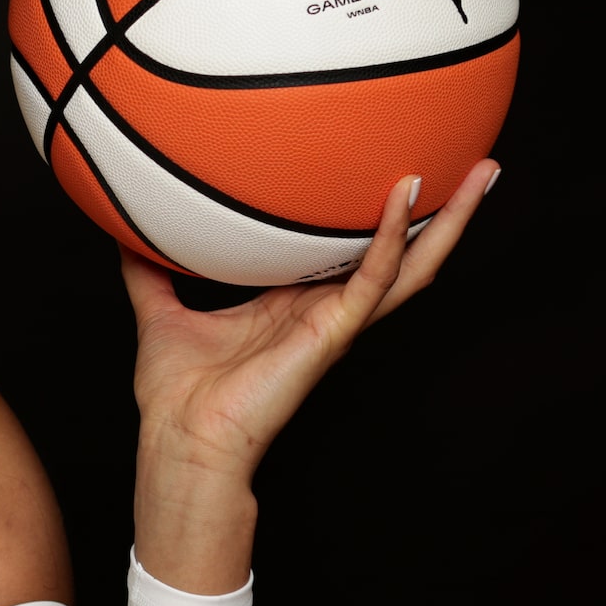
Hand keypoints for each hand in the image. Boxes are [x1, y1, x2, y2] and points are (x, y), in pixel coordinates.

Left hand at [122, 158, 498, 591]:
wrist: (181, 443)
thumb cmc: (176, 397)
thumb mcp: (158, 312)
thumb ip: (148, 270)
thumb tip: (122, 229)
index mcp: (294, 304)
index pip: (351, 252)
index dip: (378, 216)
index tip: (399, 165)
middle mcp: (324, 310)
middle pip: (400, 254)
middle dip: (440, 212)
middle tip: (478, 162)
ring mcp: (334, 323)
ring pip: (410, 266)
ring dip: (448, 221)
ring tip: (484, 172)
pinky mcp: (332, 334)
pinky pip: (374, 279)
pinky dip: (393, 239)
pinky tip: (408, 196)